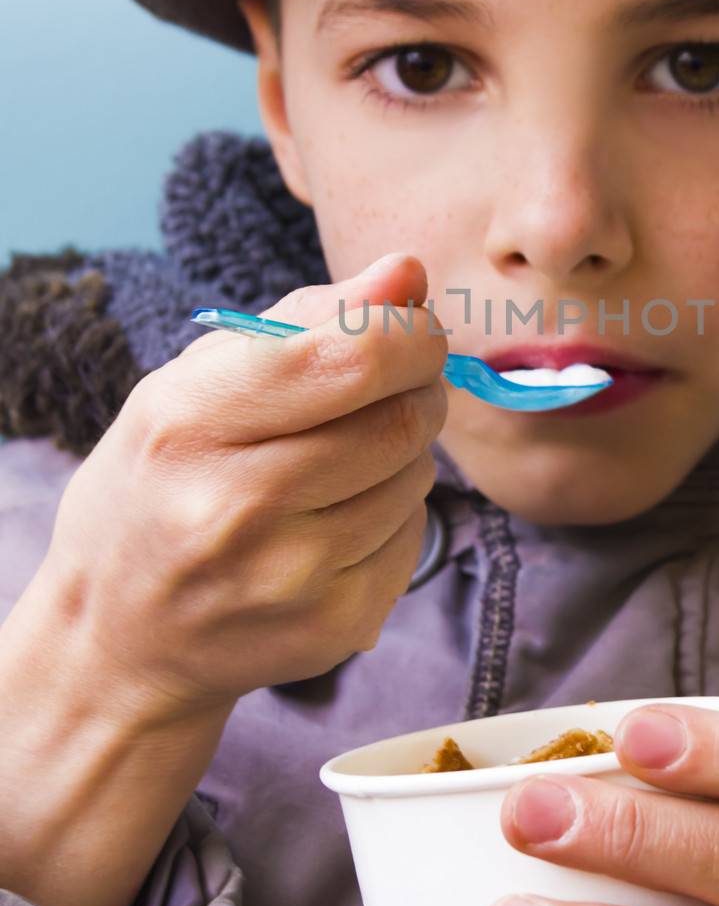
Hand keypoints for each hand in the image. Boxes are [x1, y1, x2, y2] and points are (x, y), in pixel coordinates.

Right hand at [35, 252, 446, 723]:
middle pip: (398, 419)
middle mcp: (233, 505)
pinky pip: (414, 539)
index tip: (411, 331)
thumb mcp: (195, 382)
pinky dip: (396, 515)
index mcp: (189, 421)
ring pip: (415, 477)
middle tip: (392, 388)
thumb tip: (408, 272)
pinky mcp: (332, 627)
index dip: (409, 333)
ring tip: (345, 460)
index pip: (352, 356)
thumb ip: (307, 318)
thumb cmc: (160, 482)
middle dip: (417, 388)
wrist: (115, 634)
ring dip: (405, 452)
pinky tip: (339, 521)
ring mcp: (285, 577)